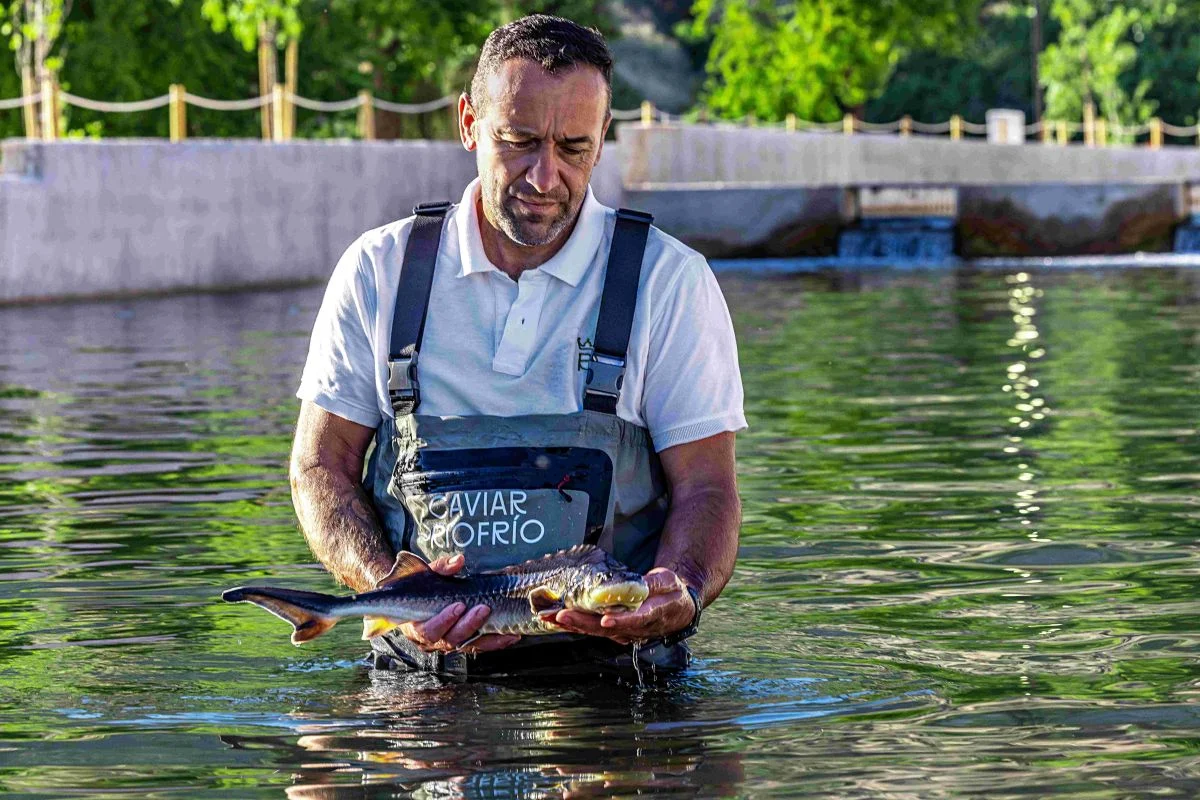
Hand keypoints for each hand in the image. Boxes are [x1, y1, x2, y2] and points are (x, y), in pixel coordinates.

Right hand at [394, 554, 520, 653]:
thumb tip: (459, 561)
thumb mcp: (427, 574)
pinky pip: (481, 645)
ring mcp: (450, 643)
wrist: (420, 599)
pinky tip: (512, 636)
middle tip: (483, 609)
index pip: (429, 630)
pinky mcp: (466, 644)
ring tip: (504, 627)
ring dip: (488, 637)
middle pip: (451, 639)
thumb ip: (440, 568)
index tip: (458, 605)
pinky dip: (497, 641)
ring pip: (468, 644)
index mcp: (418, 626)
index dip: (444, 620)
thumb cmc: (421, 588)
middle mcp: (434, 640)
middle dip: (468, 625)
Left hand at [543, 568, 695, 644]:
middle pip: (606, 629)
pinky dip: (575, 625)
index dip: (620, 621)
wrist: (674, 608)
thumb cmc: (671, 593)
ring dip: (572, 625)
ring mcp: (622, 631)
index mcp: (650, 616)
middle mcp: (634, 629)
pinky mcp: (613, 629)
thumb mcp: (669, 582)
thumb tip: (641, 584)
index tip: (605, 619)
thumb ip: (656, 583)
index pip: (635, 620)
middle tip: (561, 615)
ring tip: (550, 617)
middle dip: (582, 623)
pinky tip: (556, 619)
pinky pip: (592, 629)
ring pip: (595, 631)